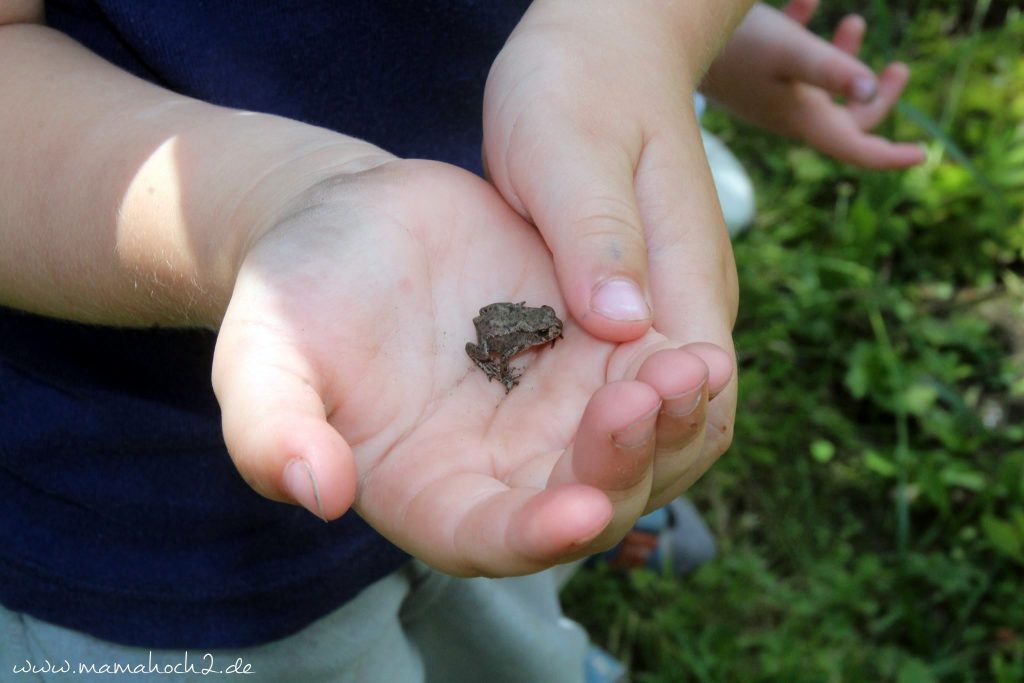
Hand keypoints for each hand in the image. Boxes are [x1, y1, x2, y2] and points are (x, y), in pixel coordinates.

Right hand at [211, 159, 731, 575]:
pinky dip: (677, 375)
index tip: (579, 510)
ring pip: (637, 449)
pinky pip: (647, 382)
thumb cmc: (296, 296)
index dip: (536, 536)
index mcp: (428, 492)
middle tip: (646, 400)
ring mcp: (553, 414)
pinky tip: (695, 342)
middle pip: (588, 499)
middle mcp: (505, 469)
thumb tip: (316, 491)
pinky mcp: (586, 356)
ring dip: (672, 424)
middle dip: (626, 465)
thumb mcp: (262, 357)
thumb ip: (272, 430)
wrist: (350, 220)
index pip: (490, 540)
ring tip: (689, 367)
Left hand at [482, 0, 740, 484]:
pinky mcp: (620, 307)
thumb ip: (599, 238)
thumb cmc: (578, 86)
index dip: (657, 442)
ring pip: (650, 417)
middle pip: (685, 424)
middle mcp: (684, 306)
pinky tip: (527, 445)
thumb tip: (626, 331)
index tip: (592, 462)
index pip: (701, 393)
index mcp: (686, 278)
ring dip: (605, 459)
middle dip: (631, 471)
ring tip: (534, 498)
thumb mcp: (571, 151)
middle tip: (554, 506)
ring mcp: (657, 310)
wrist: (596, 48)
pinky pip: (610, 387)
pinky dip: (581, 425)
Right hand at [703, 0, 925, 168]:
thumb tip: (873, 91)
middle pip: (844, 122)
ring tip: (857, 23)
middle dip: (877, 100)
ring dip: (846, 62)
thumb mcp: (788, 51)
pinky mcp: (754, 75)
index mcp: (801, 117)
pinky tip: (808, 1)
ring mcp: (770, 95)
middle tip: (900, 69)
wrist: (667, 47)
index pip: (854, 149)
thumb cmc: (733, 49)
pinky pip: (793, 63)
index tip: (923, 155)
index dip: (889, 156)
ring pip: (821, 91)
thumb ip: (831, 69)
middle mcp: (788, 112)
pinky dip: (808, 35)